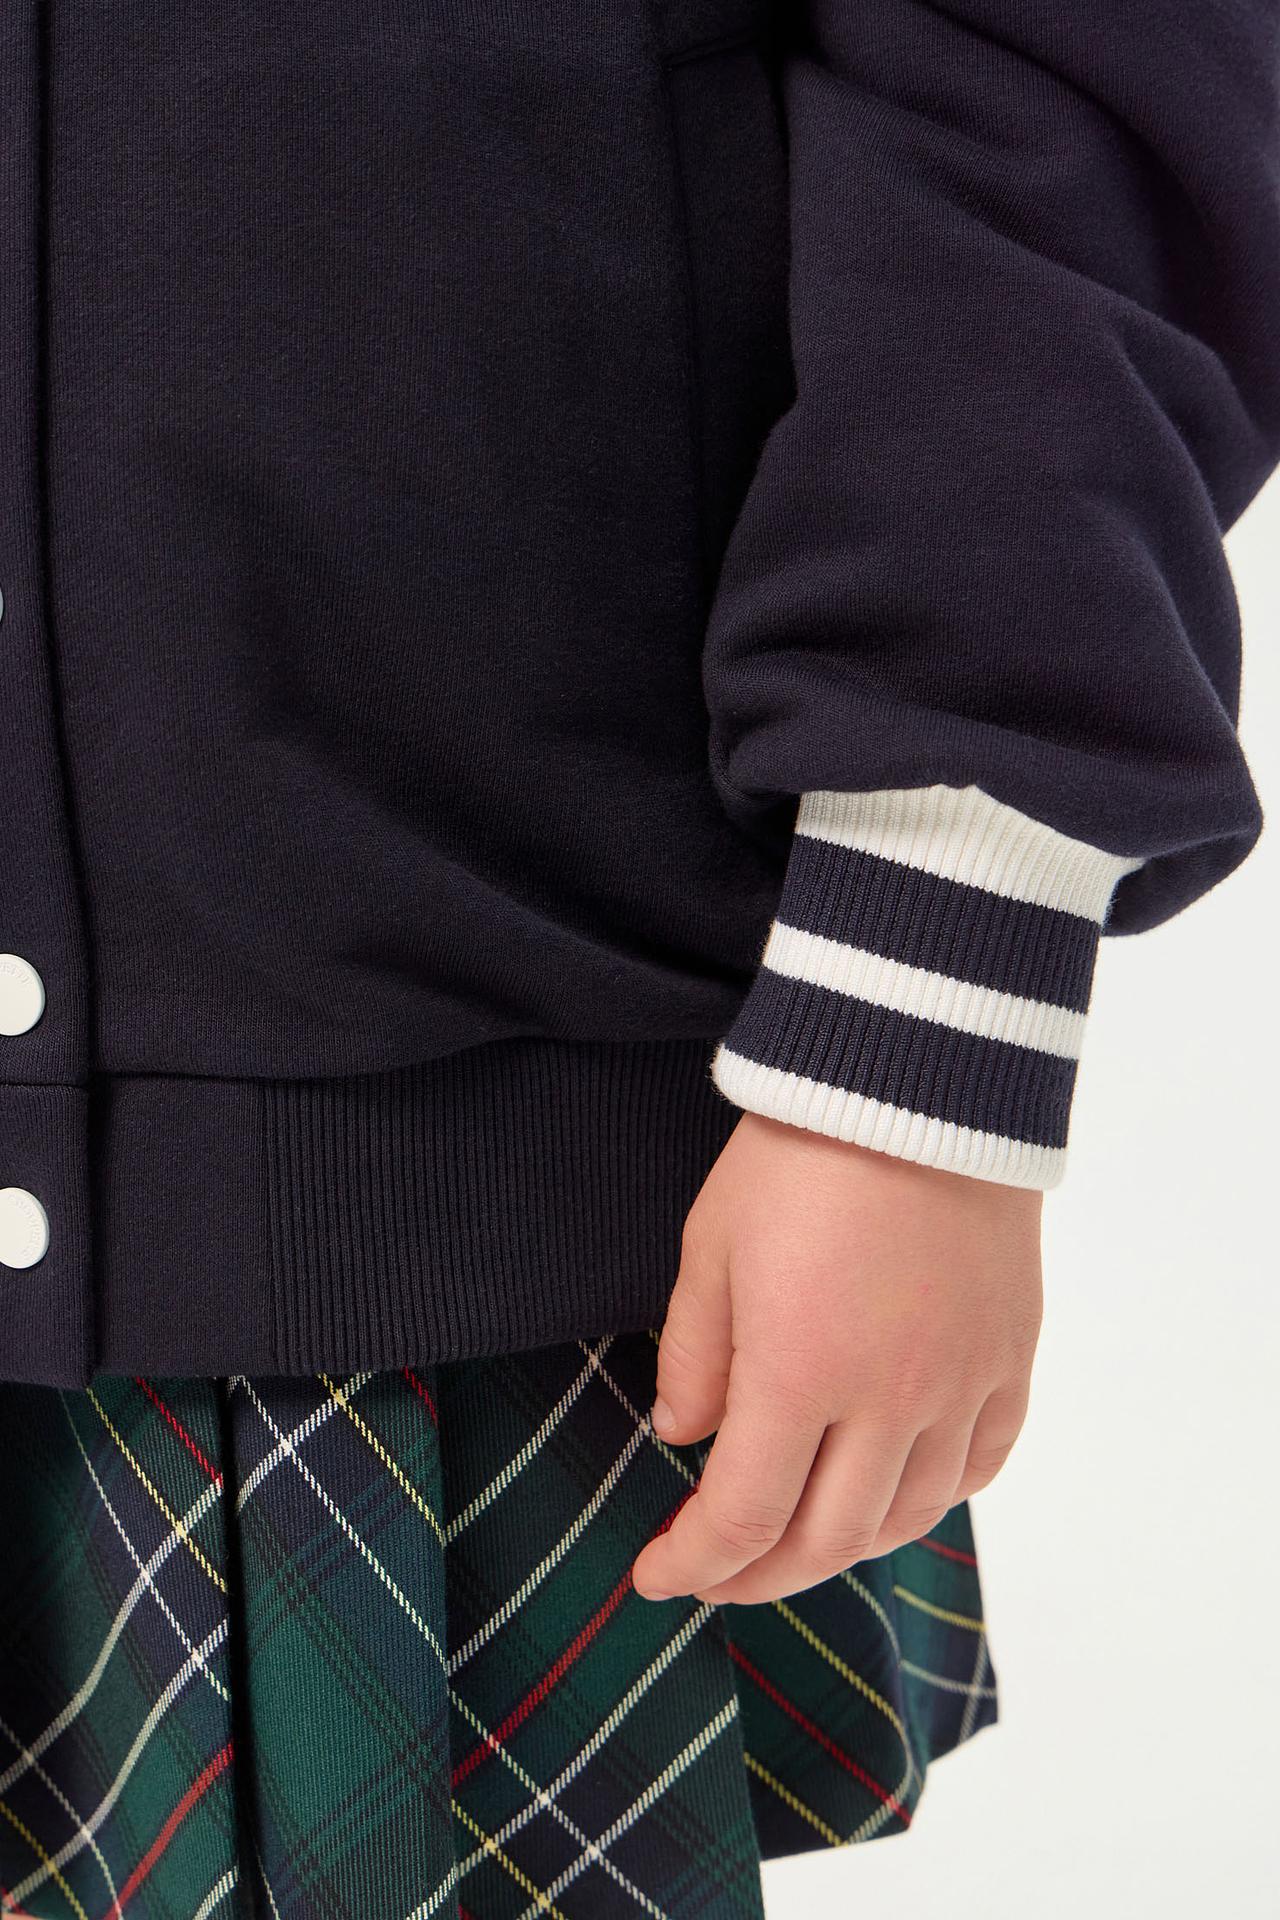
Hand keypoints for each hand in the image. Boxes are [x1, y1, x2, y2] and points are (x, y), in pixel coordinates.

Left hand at [630, 1111, 1042, 1604]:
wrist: (920, 1077)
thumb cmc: (800, 1152)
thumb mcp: (711, 1245)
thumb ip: (694, 1354)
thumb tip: (684, 1433)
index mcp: (801, 1374)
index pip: (742, 1518)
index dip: (694, 1564)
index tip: (658, 1574)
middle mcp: (891, 1399)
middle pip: (827, 1540)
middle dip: (757, 1576)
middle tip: (716, 1574)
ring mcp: (962, 1383)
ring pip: (907, 1517)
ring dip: (842, 1546)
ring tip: (797, 1538)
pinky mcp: (1011, 1356)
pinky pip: (980, 1464)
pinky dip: (930, 1497)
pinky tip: (894, 1489)